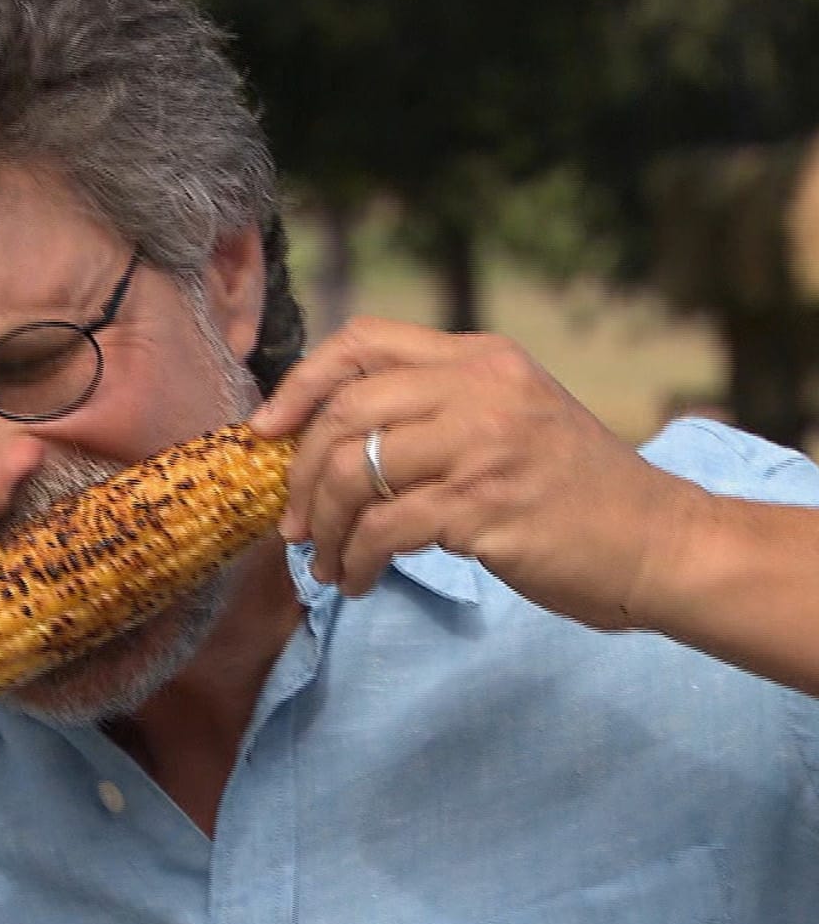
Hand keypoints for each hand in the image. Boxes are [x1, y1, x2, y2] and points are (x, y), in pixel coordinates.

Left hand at [250, 316, 700, 627]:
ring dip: (323, 528)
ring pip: (352, 473)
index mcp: (479, 357)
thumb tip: (327, 438)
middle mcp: (478, 387)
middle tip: (293, 523)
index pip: (362, 341)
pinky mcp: (483, 506)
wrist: (659, 542)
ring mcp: (482, 444)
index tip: (265, 430)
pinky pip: (382, 529)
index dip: (300, 383)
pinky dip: (355, 561)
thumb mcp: (508, 418)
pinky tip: (358, 582)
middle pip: (344, 412)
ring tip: (326, 563)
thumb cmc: (572, 490)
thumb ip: (434, 410)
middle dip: (299, 474)